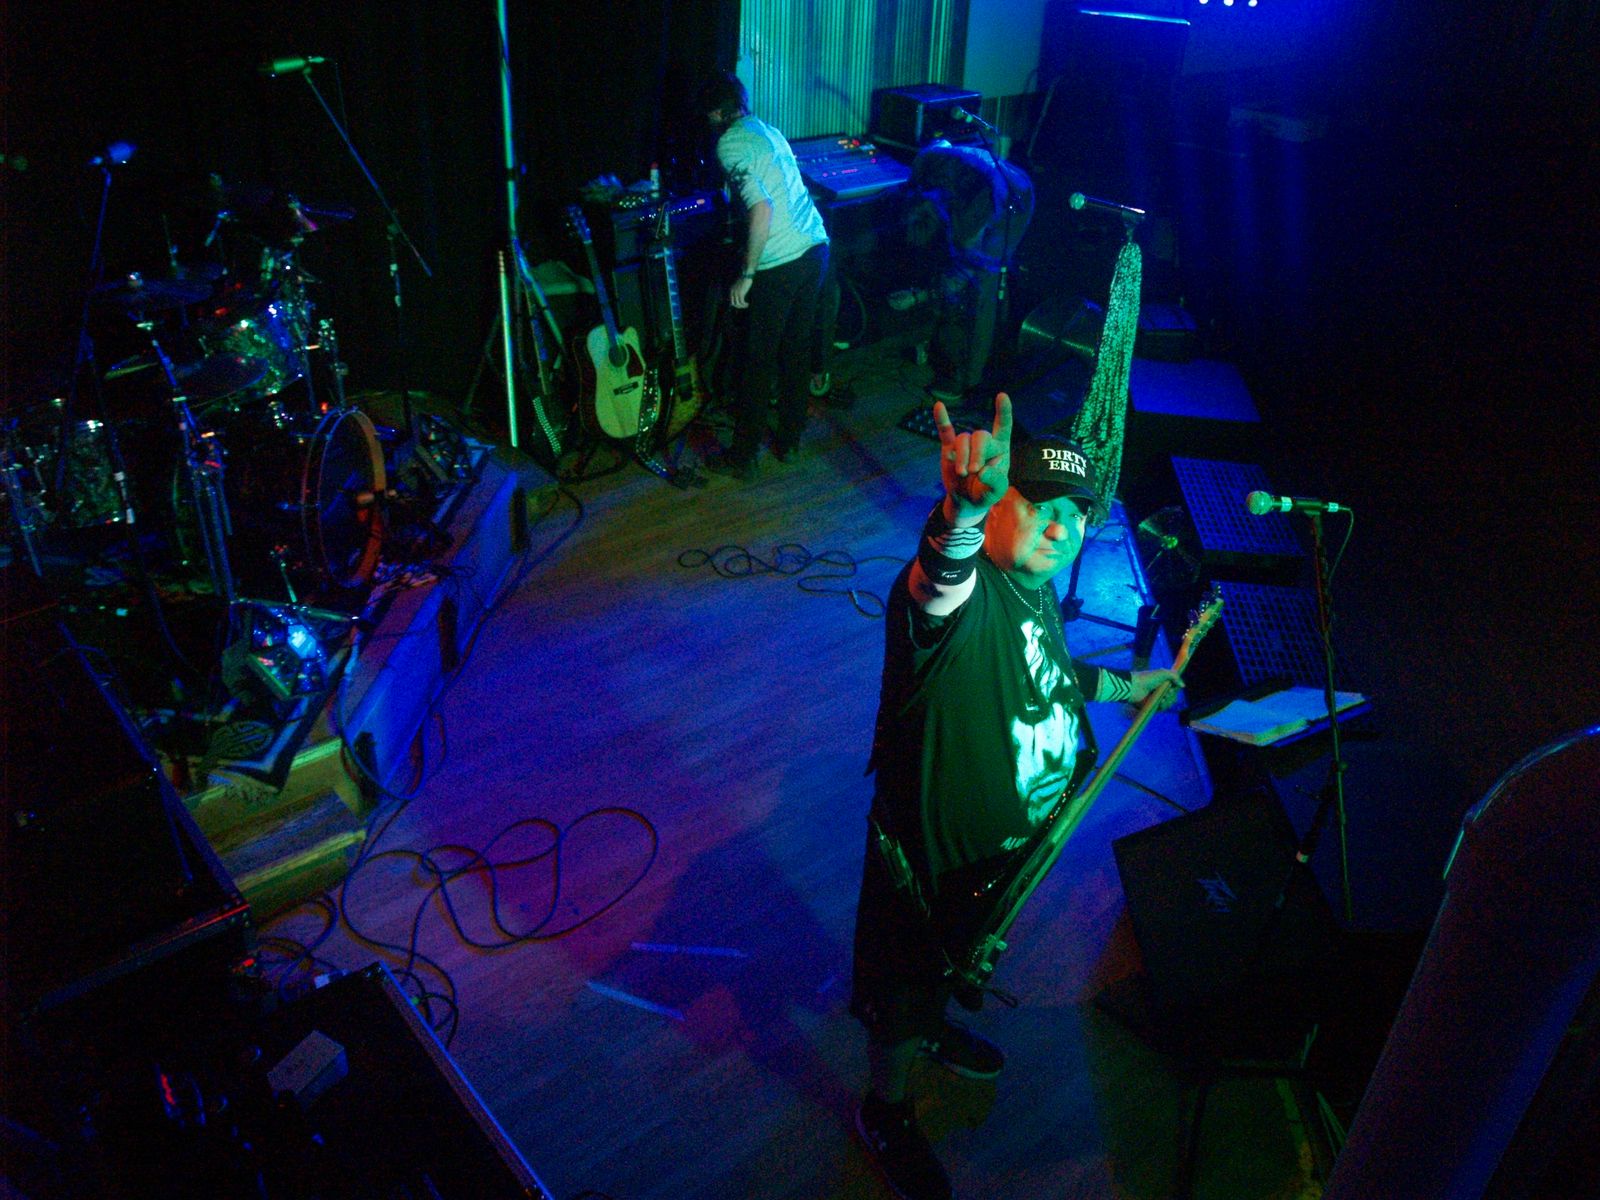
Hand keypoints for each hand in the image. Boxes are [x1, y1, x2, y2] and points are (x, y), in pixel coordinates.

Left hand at [729, 275, 753, 308]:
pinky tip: (748, 304)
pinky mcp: (741, 293)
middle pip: (733, 304)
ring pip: (737, 304)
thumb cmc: (744, 280)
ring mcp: (736, 293)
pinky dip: (744, 304)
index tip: (741, 305)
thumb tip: (739, 297)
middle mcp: (732, 292)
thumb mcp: (739, 286)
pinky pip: (742, 302)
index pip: (731, 301)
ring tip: (746, 305)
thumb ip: (738, 291)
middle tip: (744, 306)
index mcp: (731, 290)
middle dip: (739, 306)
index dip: (736, 304)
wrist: (746, 275)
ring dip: (742, 306)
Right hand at [935, 392, 1011, 519]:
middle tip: (973, 472)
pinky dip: (942, 419)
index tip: (1002, 396)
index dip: (1003, 412)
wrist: (966, 501)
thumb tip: (982, 472)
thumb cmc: (986, 493)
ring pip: (963, 440)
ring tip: (962, 473)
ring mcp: (967, 444)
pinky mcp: (950, 448)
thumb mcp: (997, 492)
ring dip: (962, 457)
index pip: (1003, 426)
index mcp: (1000, 448)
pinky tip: (939, 406)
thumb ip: (995, 481)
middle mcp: (984, 442)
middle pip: (980, 436)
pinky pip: (946, 431)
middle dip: (976, 454)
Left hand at [1129, 669, 1183, 710]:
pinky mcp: (1151, 706)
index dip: (1175, 688)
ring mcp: (1155, 699)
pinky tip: (1160, 702)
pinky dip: (1163, 706)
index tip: (1173, 687)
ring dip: (1168, 701)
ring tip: (1163, 698)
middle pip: (1172, 696)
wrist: (1135, 687)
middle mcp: (1159, 691)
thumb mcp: (1163, 673)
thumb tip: (1183, 686)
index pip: (1173, 688)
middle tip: (1167, 693)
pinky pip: (1162, 708)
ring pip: (1169, 703)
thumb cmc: (1148, 678)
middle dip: (1172, 695)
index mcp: (1161, 683)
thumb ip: (1175, 676)